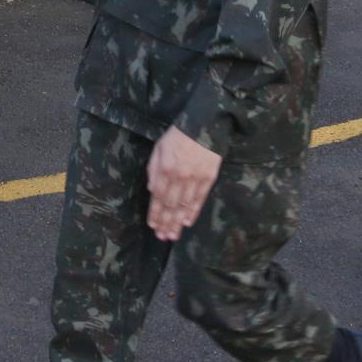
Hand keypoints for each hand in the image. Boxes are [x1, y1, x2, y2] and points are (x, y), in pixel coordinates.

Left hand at [146, 126, 221, 241]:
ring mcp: (195, 178)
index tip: (153, 226)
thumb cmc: (178, 136)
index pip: (158, 197)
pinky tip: (187, 222)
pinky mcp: (209, 178)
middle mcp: (179, 177)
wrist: (204, 124)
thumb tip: (153, 191)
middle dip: (166, 223)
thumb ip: (154, 170)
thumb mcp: (159, 149)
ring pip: (184, 206)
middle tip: (162, 237)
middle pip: (171, 205)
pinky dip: (193, 212)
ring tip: (173, 235)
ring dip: (177, 222)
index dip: (155, 213)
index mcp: (165, 169)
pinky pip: (199, 199)